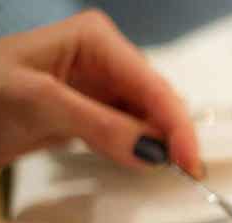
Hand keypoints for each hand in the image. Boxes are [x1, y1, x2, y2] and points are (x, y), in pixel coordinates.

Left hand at [0, 10, 200, 175]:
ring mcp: (100, 85)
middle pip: (158, 100)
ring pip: (149, 117)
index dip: (178, 126)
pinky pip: (131, 129)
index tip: (191, 164)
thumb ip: (101, 126)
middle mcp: (105, 58)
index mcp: (96, 40)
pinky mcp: (94, 110)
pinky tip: (143, 162)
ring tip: (172, 171)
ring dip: (159, 144)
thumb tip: (155, 152)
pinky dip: (140, 148)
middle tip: (185, 173)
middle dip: (173, 134)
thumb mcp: (39, 105)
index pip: (153, 85)